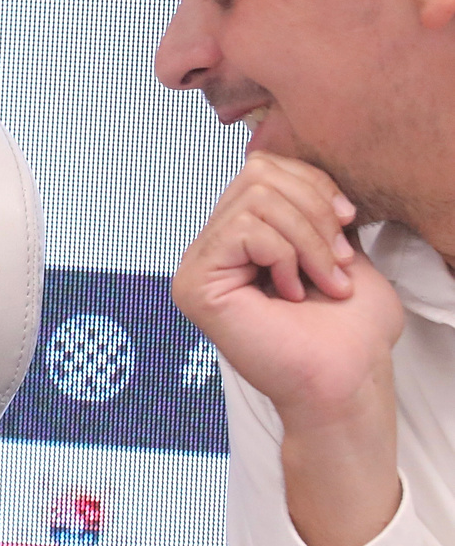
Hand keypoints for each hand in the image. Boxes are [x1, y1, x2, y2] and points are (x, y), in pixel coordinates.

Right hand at [172, 152, 402, 422]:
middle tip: (335, 261)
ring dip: (307, 239)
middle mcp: (213, 247)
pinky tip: (288, 293)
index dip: (314, 186)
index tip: (347, 226)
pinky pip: (242, 230)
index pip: (264, 168)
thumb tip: (300, 169)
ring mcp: (198, 265)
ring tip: (322, 281)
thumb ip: (311, 206)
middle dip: (314, 211)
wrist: (346, 378)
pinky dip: (283, 256)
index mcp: (242, 237)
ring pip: (256, 199)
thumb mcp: (337, 246)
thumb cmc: (349, 329)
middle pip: (258, 173)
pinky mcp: (195, 284)